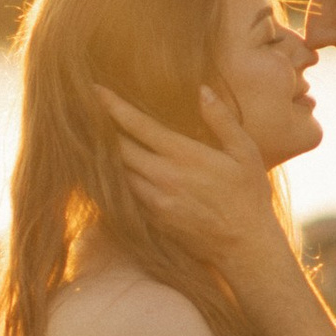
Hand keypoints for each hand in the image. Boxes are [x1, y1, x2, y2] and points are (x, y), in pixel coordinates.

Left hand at [95, 81, 289, 280]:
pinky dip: (118, 177)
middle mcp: (164, 177)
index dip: (112, 106)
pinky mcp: (153, 218)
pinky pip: (126, 192)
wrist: (245, 245)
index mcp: (185, 156)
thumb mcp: (245, 152)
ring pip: (118, 171)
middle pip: (117, 147)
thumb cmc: (250, 195)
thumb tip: (202, 90)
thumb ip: (222, 120)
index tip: (94, 89)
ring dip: (106, 153)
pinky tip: (114, 166)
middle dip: (100, 126)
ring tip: (95, 133)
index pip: (138, 126)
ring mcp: (155, 200)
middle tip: (86, 108)